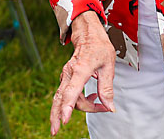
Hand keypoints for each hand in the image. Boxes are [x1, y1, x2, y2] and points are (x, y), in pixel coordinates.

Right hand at [50, 11, 115, 135]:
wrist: (88, 34)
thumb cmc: (99, 47)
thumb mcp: (109, 66)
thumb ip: (107, 88)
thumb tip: (109, 107)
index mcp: (81, 69)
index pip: (71, 91)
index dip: (67, 107)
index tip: (64, 120)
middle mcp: (69, 73)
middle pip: (60, 98)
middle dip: (56, 115)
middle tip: (55, 131)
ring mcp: (66, 75)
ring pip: (66, 98)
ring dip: (80, 107)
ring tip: (99, 105)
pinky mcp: (66, 78)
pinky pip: (68, 94)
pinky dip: (77, 101)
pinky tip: (92, 98)